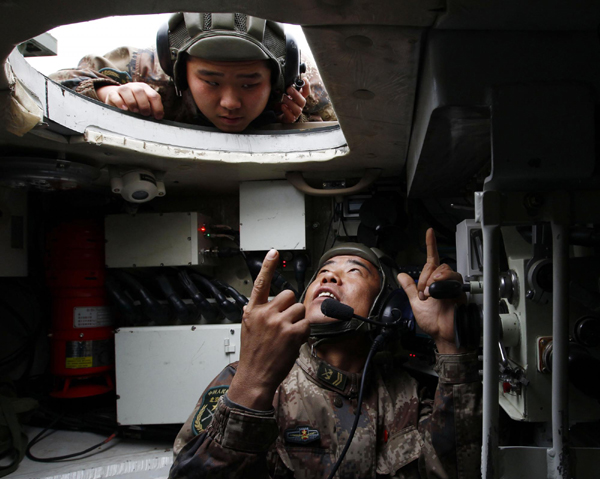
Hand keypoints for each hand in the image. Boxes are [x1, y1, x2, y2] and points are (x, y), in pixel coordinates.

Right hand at [97, 82, 164, 119]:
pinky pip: (115, 96)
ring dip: (132, 102)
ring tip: (135, 111)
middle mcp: (134, 86)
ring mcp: (122, 89)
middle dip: (144, 104)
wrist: (117, 98)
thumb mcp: (144, 106)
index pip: (154, 96)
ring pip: (127, 91)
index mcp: (145, 89)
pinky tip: (124, 109)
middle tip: (145, 114)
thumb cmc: (135, 105)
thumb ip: (151, 110)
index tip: (157, 117)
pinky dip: (120, 103)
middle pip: (140, 91)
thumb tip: (158, 117)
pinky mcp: (112, 94)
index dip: (157, 107)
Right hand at [228, 249, 309, 409]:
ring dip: (298, 321)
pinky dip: (304, 333)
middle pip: (289, 295)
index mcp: (253, 311)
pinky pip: (306, 324)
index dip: (268, 266)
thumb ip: (255, 314)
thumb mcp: (247, 329)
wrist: (254, 377)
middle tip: (285, 323)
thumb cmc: (252, 354)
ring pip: (300, 309)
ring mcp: (279, 322)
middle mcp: (265, 313)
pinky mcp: (292, 333)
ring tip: (287, 336)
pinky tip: (293, 342)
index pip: (261, 283)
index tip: (274, 252)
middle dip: (291, 308)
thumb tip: (257, 304)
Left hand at [278, 83, 309, 122]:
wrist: (276, 115)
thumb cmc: (282, 102)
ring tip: (283, 98)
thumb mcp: (284, 94)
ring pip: (298, 109)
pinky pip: (291, 117)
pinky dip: (287, 111)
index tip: (304, 79)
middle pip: (303, 101)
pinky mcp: (290, 119)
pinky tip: (282, 106)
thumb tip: (284, 80)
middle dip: (296, 94)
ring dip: (290, 102)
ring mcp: (295, 113)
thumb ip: (286, 88)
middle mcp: (299, 106)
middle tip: (288, 89)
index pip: (306, 92)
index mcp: (299, 98)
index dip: (307, 86)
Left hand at [397, 228, 465, 353]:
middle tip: (422, 293)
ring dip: (432, 279)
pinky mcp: (459, 291)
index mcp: (432, 283)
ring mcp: (452, 286)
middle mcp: (443, 282)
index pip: (431, 260)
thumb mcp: (415, 303)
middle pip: (435, 265)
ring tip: (428, 294)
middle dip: (424, 277)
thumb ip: (409, 288)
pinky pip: (453, 278)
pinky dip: (441, 282)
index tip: (429, 232)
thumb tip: (401, 275)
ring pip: (444, 269)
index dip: (431, 245)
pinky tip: (435, 291)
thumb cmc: (433, 323)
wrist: (443, 334)